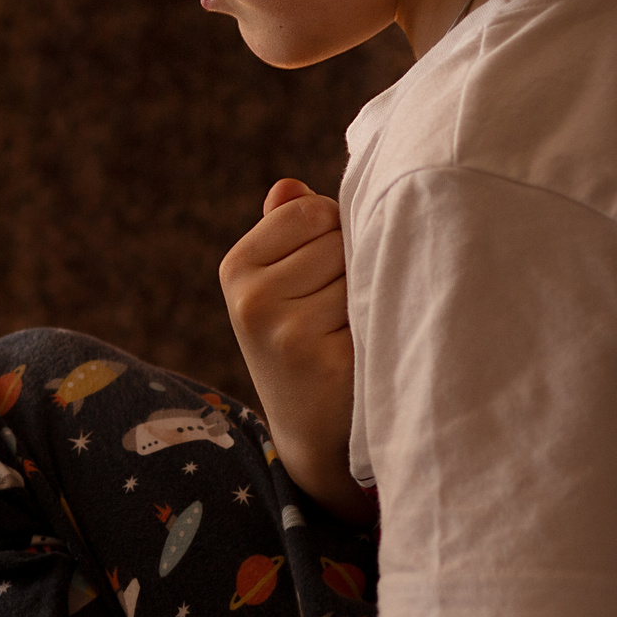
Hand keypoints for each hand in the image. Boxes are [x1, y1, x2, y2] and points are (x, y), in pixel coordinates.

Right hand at [218, 177, 366, 517]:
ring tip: (350, 332)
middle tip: (337, 313)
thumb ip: (286, 230)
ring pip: (359, 271)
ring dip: (368, 295)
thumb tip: (288, 186)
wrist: (314, 431)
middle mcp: (251, 299)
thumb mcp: (280, 283)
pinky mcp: (322, 360)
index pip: (311, 209)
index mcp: (236, 269)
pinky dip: (380, 323)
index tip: (321, 278)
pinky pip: (375, 306)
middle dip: (350, 266)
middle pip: (337, 237)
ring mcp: (284, 330)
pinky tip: (363, 351)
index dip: (332, 235)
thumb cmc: (305, 340)